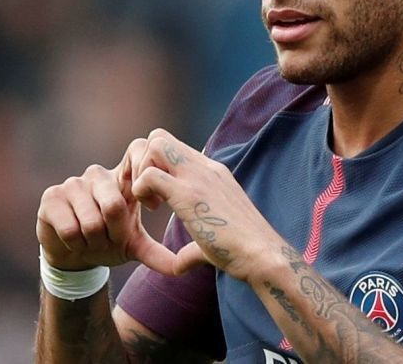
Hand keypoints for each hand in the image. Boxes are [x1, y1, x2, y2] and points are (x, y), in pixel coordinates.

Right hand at [36, 138, 180, 272]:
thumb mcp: (134, 245)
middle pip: (115, 206)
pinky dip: (76, 245)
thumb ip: (157, 252)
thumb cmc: (107, 241)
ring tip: (93, 241)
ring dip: (95, 243)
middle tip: (112, 240)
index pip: (138, 152)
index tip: (152, 206)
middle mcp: (99, 175)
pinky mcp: (51, 197)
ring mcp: (73, 184)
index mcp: (123, 178)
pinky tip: (74, 241)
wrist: (71, 254)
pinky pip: (70, 229)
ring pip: (91, 222)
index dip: (146, 182)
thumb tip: (181, 268)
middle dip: (115, 234)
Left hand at [130, 129, 284, 280]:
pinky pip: (150, 175)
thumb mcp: (213, 239)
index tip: (156, 197)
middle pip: (161, 137)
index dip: (156, 168)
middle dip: (143, 162)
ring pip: (155, 145)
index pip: (175, 148)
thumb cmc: (242, 252)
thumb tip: (179, 264)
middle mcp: (206, 167)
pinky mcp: (190, 194)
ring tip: (149, 203)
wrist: (262, 255)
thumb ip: (192, 247)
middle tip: (147, 195)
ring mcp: (199, 177)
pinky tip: (150, 211)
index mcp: (212, 173)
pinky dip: (140, 189)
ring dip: (141, 172)